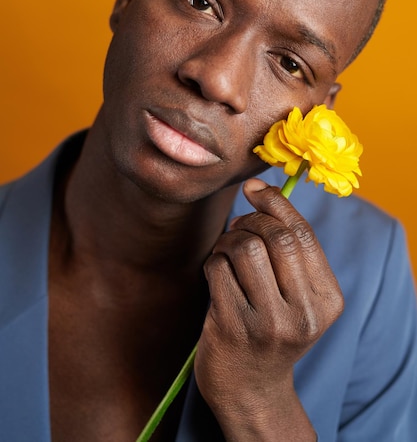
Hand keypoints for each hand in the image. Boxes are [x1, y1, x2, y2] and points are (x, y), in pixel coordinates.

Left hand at [194, 178, 343, 440]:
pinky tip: (216, 273)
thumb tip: (257, 188)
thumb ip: (289, 248)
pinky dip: (213, 260)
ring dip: (229, 240)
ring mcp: (267, 324)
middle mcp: (304, 314)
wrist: (251, 388)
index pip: (303, 234)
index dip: (276, 202)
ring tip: (227, 251)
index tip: (255, 189)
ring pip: (245, 248)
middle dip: (251, 220)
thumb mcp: (297, 295)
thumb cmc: (271, 327)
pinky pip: (217, 268)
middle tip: (239, 226)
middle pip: (276, 237)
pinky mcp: (232, 328)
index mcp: (328, 300)